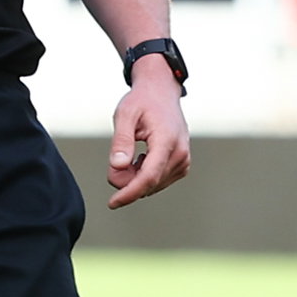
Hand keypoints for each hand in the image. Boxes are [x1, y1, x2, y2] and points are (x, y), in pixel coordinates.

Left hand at [105, 69, 190, 208]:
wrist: (161, 93)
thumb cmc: (142, 101)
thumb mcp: (125, 115)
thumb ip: (121, 141)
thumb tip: (117, 166)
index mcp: (167, 141)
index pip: (148, 177)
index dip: (129, 193)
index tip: (112, 203)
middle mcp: (180, 154)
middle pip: (148, 183)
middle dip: (126, 181)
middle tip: (116, 159)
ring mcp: (183, 161)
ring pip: (153, 185)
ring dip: (134, 177)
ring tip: (130, 153)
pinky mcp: (182, 165)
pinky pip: (158, 181)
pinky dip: (143, 175)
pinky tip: (140, 158)